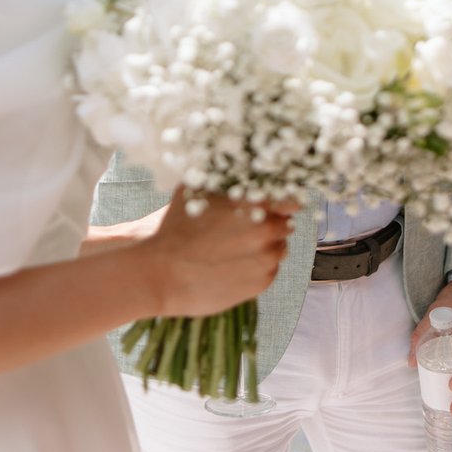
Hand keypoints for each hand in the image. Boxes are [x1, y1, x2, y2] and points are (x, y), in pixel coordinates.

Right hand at [145, 188, 294, 317]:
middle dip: (271, 222)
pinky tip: (233, 262)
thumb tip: (240, 168)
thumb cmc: (175, 228)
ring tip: (237, 245)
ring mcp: (265, 260)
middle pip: (286, 224)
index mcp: (256, 205)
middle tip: (248, 225)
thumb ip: (224, 180)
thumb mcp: (197, 190)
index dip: (284, 199)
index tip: (276, 202)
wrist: (161, 273)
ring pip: (279, 248)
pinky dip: (257, 265)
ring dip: (266, 245)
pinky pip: (270, 270)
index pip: (291, 199)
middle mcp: (267, 233)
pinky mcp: (260, 284)